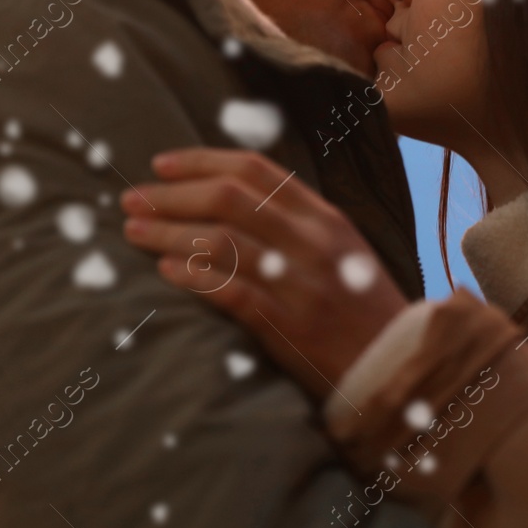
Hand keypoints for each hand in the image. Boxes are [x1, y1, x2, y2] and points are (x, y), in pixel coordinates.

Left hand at [121, 148, 408, 399]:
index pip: (256, 170)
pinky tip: (166, 272)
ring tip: (135, 233)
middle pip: (228, 198)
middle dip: (172, 195)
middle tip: (133, 200)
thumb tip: (228, 197)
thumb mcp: (342, 250)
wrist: (394, 366)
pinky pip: (230, 290)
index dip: (202, 161)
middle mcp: (312, 241)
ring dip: (168, 233)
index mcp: (324, 217)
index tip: (161, 164)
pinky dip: (193, 276)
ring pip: (220, 240)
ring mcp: (300, 282)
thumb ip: (295, 222)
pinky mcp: (288, 325)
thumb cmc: (360, 307)